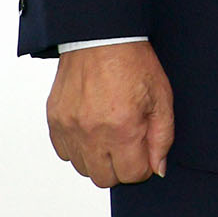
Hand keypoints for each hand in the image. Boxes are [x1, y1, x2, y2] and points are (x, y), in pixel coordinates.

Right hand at [46, 41, 174, 187]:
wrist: (100, 37)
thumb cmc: (133, 62)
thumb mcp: (161, 97)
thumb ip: (162, 137)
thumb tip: (156, 168)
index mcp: (122, 129)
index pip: (131, 175)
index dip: (142, 165)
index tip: (145, 150)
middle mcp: (92, 133)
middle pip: (105, 179)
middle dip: (120, 167)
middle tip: (128, 143)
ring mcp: (70, 129)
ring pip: (83, 168)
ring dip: (98, 158)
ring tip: (109, 133)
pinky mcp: (55, 122)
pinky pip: (65, 153)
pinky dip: (79, 147)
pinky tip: (92, 128)